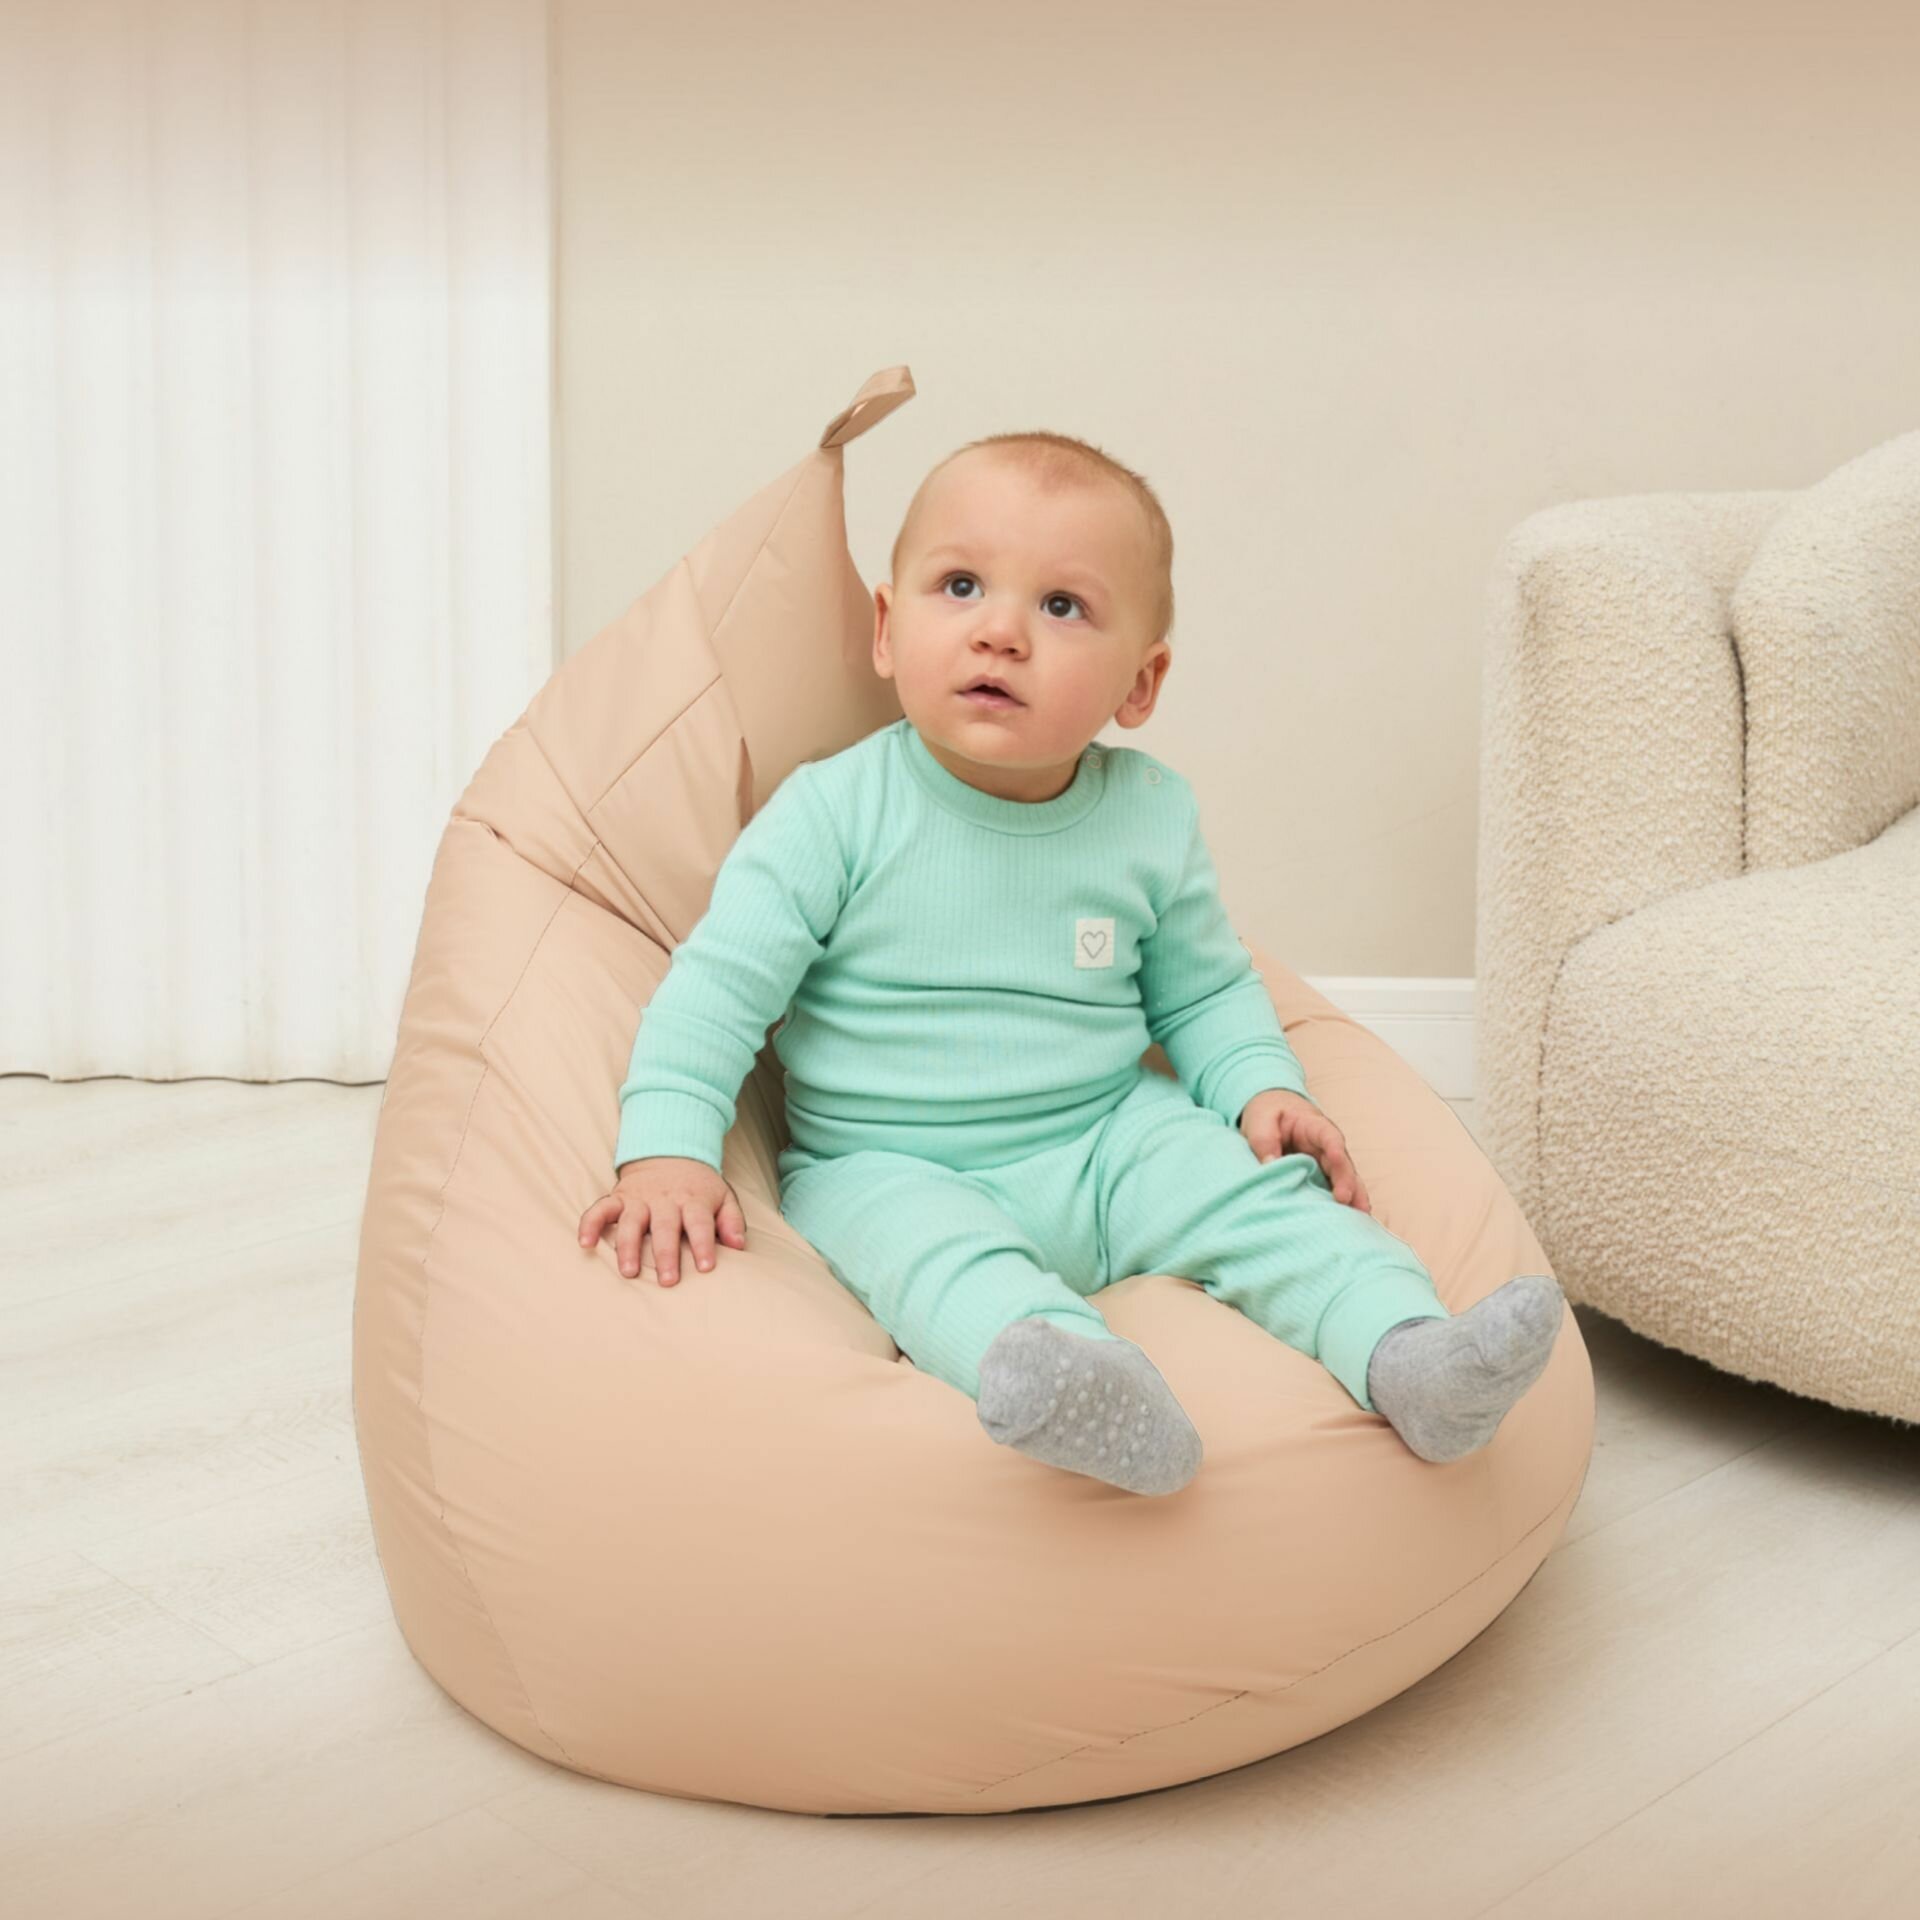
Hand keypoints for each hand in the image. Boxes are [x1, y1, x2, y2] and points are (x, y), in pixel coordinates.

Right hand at [578, 1156, 748, 1284]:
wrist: (670, 1152)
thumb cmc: (699, 1187)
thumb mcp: (723, 1197)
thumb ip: (731, 1221)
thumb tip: (739, 1246)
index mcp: (693, 1200)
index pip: (699, 1222)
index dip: (703, 1244)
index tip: (706, 1267)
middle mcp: (665, 1200)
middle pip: (665, 1226)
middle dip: (666, 1253)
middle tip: (668, 1281)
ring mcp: (639, 1199)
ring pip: (631, 1222)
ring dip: (628, 1246)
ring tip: (629, 1272)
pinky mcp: (618, 1198)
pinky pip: (600, 1209)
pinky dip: (590, 1224)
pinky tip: (585, 1243)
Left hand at [1237, 1089, 1372, 1213]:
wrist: (1272, 1112)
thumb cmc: (1268, 1114)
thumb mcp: (1260, 1121)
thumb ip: (1264, 1141)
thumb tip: (1270, 1165)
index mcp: (1313, 1126)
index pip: (1328, 1136)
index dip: (1334, 1148)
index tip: (1337, 1159)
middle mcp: (1327, 1147)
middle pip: (1342, 1163)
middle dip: (1347, 1181)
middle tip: (1346, 1200)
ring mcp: (1327, 1164)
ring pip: (1346, 1180)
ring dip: (1354, 1197)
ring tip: (1359, 1217)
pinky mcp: (1323, 1178)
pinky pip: (1336, 1191)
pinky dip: (1344, 1205)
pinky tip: (1349, 1222)